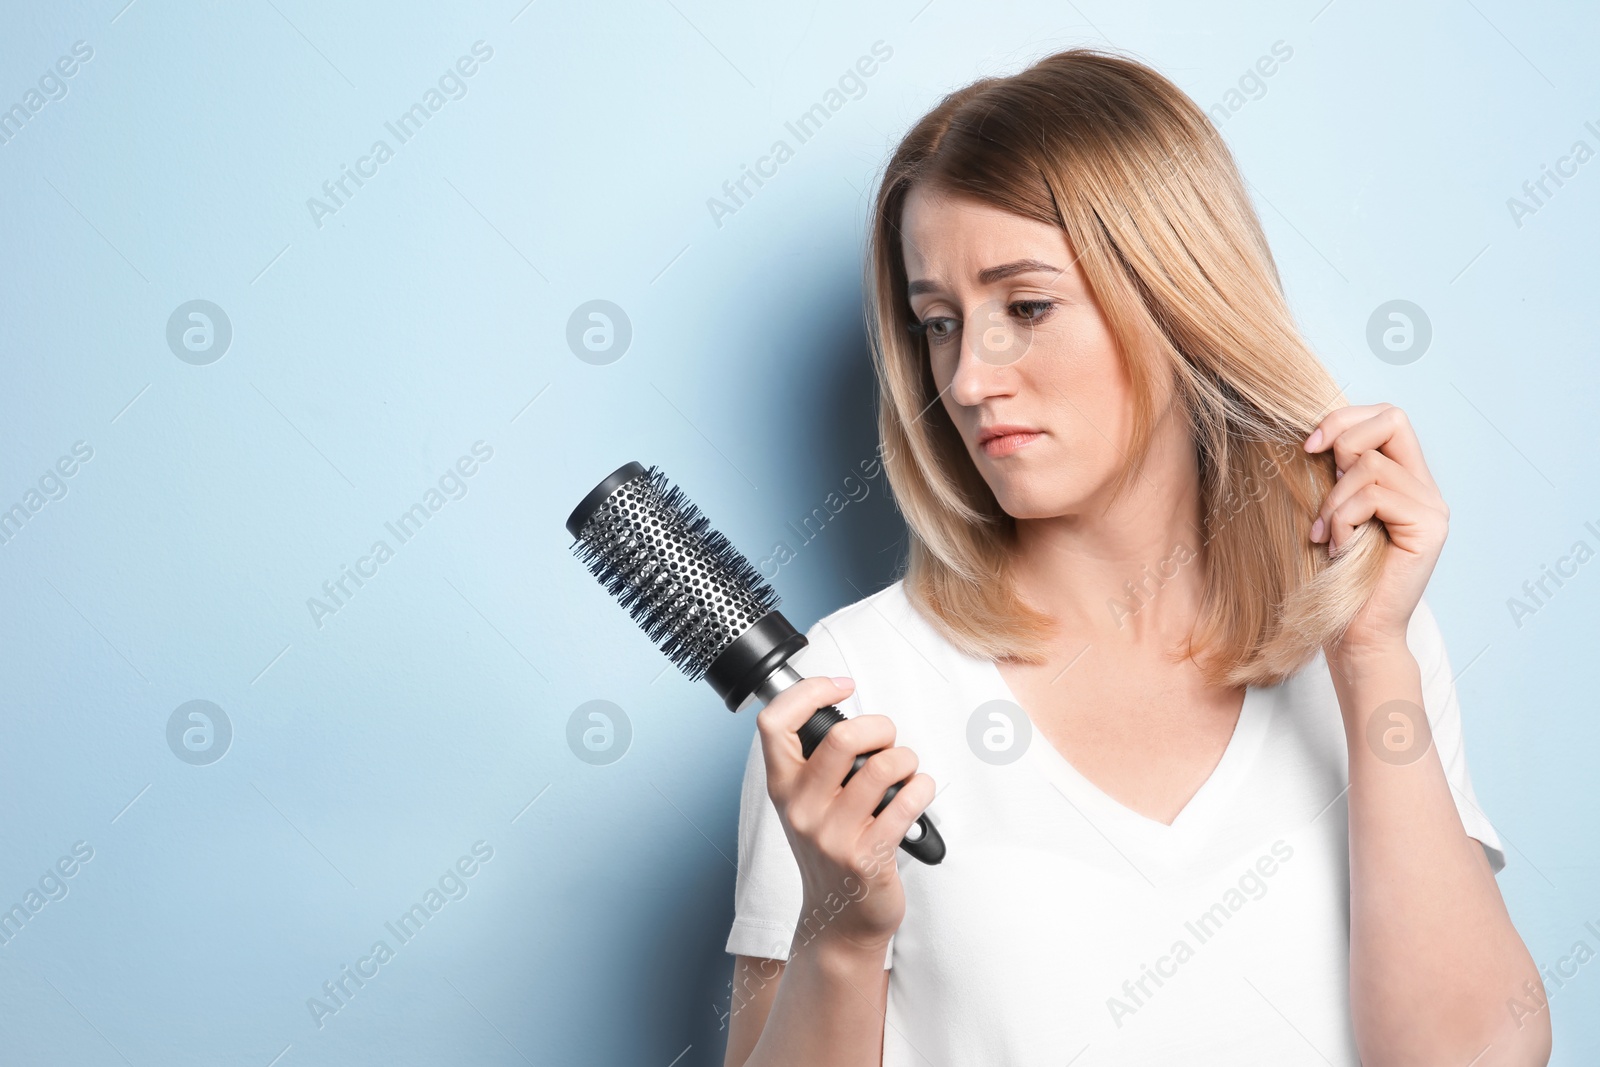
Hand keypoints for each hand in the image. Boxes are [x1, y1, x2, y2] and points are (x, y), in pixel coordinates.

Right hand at [755, 676, 934, 956]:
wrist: (840, 918)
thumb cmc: (831, 849)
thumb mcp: (805, 803)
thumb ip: (815, 760)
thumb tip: (843, 707)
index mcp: (782, 787)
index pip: (774, 722)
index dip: (809, 691)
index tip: (841, 687)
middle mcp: (801, 809)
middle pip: (841, 738)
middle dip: (879, 726)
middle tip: (887, 739)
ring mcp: (833, 836)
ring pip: (883, 767)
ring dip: (907, 759)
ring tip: (906, 771)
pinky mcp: (868, 857)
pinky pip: (907, 801)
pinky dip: (922, 788)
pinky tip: (918, 793)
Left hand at [1304, 403, 1447, 659]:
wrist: (1354, 631)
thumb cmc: (1335, 573)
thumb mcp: (1331, 510)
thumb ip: (1338, 472)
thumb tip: (1320, 434)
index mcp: (1405, 479)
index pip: (1388, 417)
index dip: (1346, 420)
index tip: (1309, 446)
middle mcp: (1426, 489)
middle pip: (1393, 419)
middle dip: (1343, 441)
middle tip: (1322, 482)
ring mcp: (1432, 508)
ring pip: (1371, 465)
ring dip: (1334, 500)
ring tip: (1327, 536)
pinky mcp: (1428, 528)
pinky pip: (1375, 496)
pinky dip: (1343, 519)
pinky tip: (1339, 547)